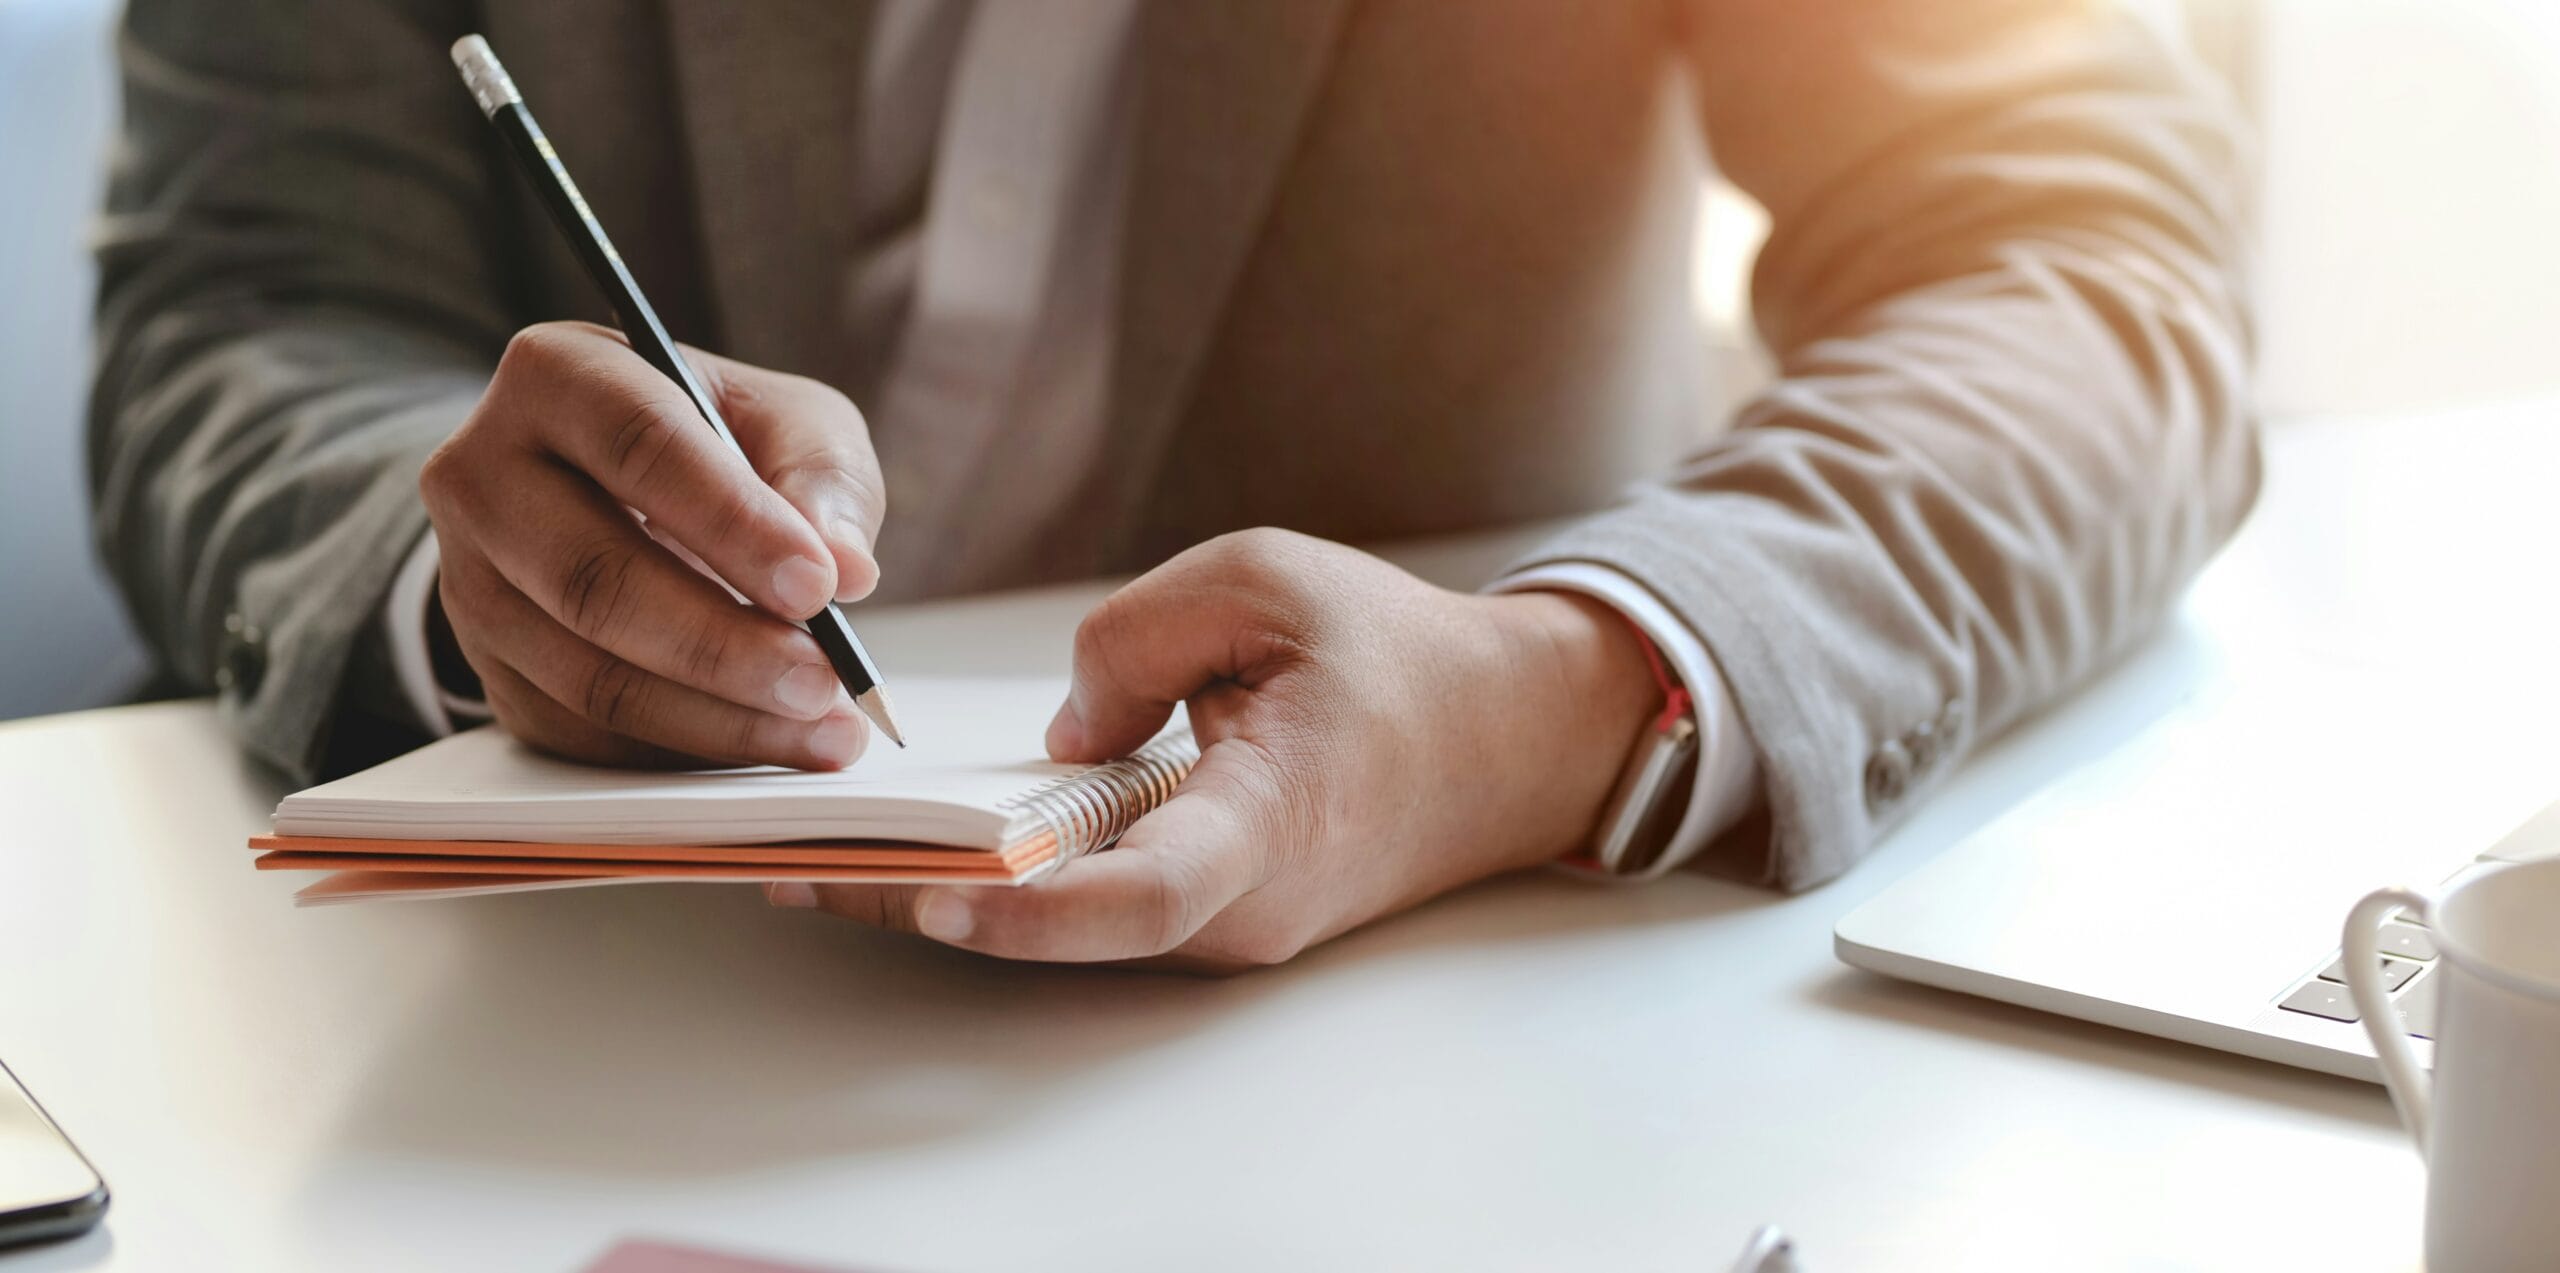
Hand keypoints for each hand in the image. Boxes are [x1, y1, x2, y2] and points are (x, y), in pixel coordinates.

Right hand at [420, 321, 884, 768]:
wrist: (628, 492)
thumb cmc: (719, 444)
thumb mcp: (787, 422)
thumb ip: (824, 477)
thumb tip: (846, 566)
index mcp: (559, 376)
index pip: (640, 447)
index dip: (733, 524)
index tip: (819, 588)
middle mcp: (485, 474)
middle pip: (596, 578)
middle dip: (724, 644)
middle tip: (824, 679)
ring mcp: (471, 581)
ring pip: (589, 675)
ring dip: (717, 718)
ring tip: (820, 728)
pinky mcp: (491, 670)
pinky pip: (585, 734)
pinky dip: (686, 752)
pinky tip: (767, 747)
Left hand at [780, 529, 1664, 968]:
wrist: (1510, 739)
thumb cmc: (1398, 656)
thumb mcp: (1266, 579)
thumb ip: (1138, 633)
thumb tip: (1057, 728)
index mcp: (1270, 822)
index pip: (1140, 895)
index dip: (1023, 906)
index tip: (927, 890)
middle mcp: (1243, 906)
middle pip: (1063, 928)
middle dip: (923, 896)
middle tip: (785, 855)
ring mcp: (1229, 929)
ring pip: (1068, 926)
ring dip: (950, 888)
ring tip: (818, 842)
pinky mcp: (1214, 920)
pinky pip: (1096, 907)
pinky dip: (1009, 876)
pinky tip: (923, 836)